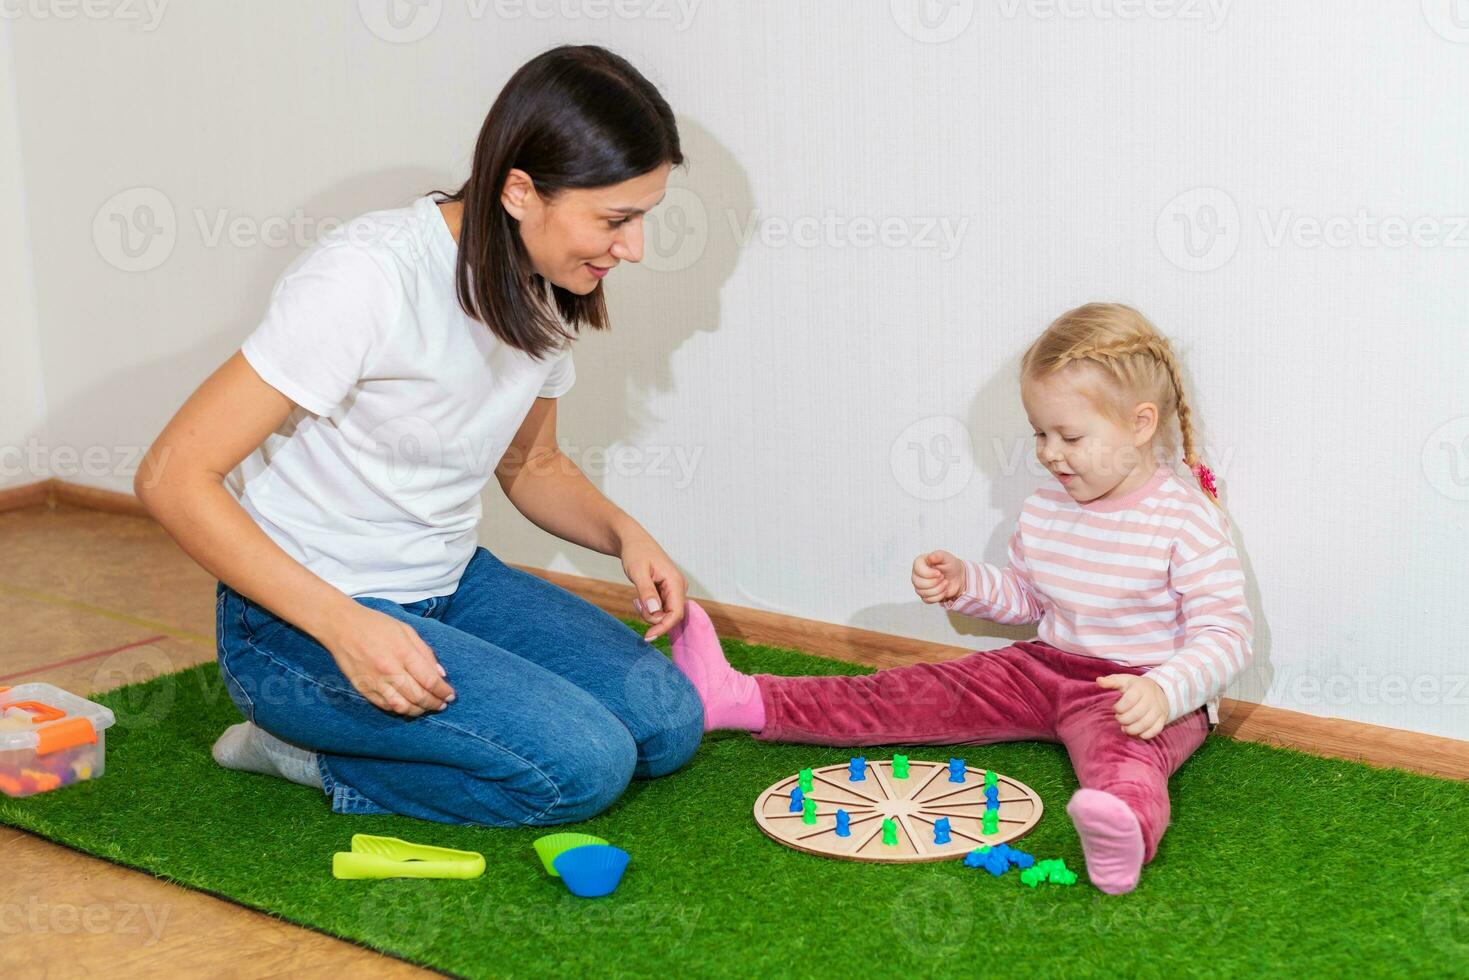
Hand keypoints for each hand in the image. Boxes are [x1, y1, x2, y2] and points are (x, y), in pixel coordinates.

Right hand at [320, 605, 455, 716]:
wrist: (342, 626)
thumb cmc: (376, 625)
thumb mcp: (407, 630)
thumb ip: (425, 652)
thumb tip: (441, 674)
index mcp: (403, 653)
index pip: (429, 680)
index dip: (443, 691)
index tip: (451, 696)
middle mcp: (390, 670)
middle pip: (418, 696)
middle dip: (435, 703)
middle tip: (443, 704)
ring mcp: (375, 682)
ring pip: (402, 707)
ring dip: (419, 710)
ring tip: (428, 708)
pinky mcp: (363, 689)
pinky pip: (386, 706)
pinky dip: (400, 709)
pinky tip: (408, 706)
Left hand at [619, 531, 686, 641]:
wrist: (633, 541)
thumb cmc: (635, 553)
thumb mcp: (638, 572)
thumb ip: (647, 592)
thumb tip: (655, 612)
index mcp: (675, 582)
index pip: (676, 613)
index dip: (663, 627)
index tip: (648, 637)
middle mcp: (679, 587)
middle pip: (670, 616)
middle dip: (652, 618)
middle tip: (635, 604)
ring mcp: (674, 590)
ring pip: (664, 614)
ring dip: (649, 613)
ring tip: (636, 598)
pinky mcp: (668, 592)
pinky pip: (661, 608)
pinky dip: (649, 608)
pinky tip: (640, 598)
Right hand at [912, 550, 964, 603]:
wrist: (957, 577)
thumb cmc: (950, 565)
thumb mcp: (947, 557)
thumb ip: (938, 555)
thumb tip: (930, 557)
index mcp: (920, 563)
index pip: (917, 569)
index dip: (929, 573)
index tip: (939, 572)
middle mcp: (917, 574)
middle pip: (918, 583)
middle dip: (935, 582)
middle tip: (943, 577)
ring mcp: (919, 586)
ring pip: (923, 592)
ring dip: (938, 589)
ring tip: (945, 583)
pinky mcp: (924, 595)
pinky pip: (927, 600)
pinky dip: (938, 596)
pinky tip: (943, 590)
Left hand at [1097, 674, 1168, 738]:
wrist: (1158, 690)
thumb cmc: (1135, 687)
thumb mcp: (1124, 680)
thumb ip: (1111, 681)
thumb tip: (1099, 681)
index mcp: (1140, 688)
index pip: (1130, 700)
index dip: (1119, 708)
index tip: (1115, 708)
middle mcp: (1151, 699)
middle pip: (1136, 714)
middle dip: (1123, 719)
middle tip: (1119, 718)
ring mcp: (1158, 709)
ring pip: (1146, 724)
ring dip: (1132, 729)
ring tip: (1125, 728)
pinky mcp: (1162, 719)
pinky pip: (1155, 730)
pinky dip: (1144, 734)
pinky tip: (1137, 732)